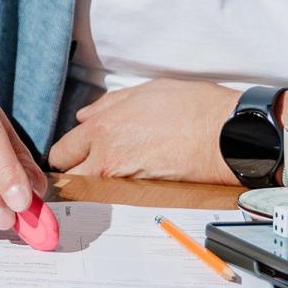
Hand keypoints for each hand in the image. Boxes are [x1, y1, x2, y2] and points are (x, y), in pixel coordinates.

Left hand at [47, 77, 237, 181]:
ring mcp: (125, 180)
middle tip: (81, 168)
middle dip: (70, 175)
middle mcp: (107, 158)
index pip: (61, 153)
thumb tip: (86, 116)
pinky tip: (129, 181)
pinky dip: (117, 192)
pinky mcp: (144, 195)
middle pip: (68, 179)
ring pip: (91, 192)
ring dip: (92, 186)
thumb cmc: (192, 107)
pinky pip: (117, 197)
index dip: (65, 153)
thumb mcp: (144, 90)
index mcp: (102, 129)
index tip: (71, 153)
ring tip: (105, 176)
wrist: (226, 134)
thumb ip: (108, 105)